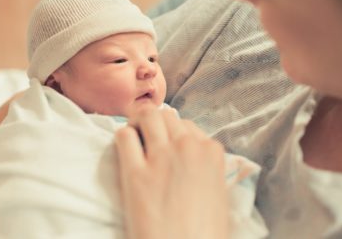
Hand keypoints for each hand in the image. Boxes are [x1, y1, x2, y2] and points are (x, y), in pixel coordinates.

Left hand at [115, 106, 228, 238]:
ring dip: (137, 123)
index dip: (174, 134)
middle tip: (146, 138)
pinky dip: (122, 138)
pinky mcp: (136, 172)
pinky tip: (123, 151)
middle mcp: (187, 147)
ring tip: (134, 138)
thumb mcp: (219, 196)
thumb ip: (208, 170)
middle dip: (154, 124)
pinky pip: (124, 136)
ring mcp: (161, 157)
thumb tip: (196, 163)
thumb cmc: (205, 233)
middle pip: (166, 116)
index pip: (188, 125)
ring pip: (146, 115)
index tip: (167, 145)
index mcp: (212, 152)